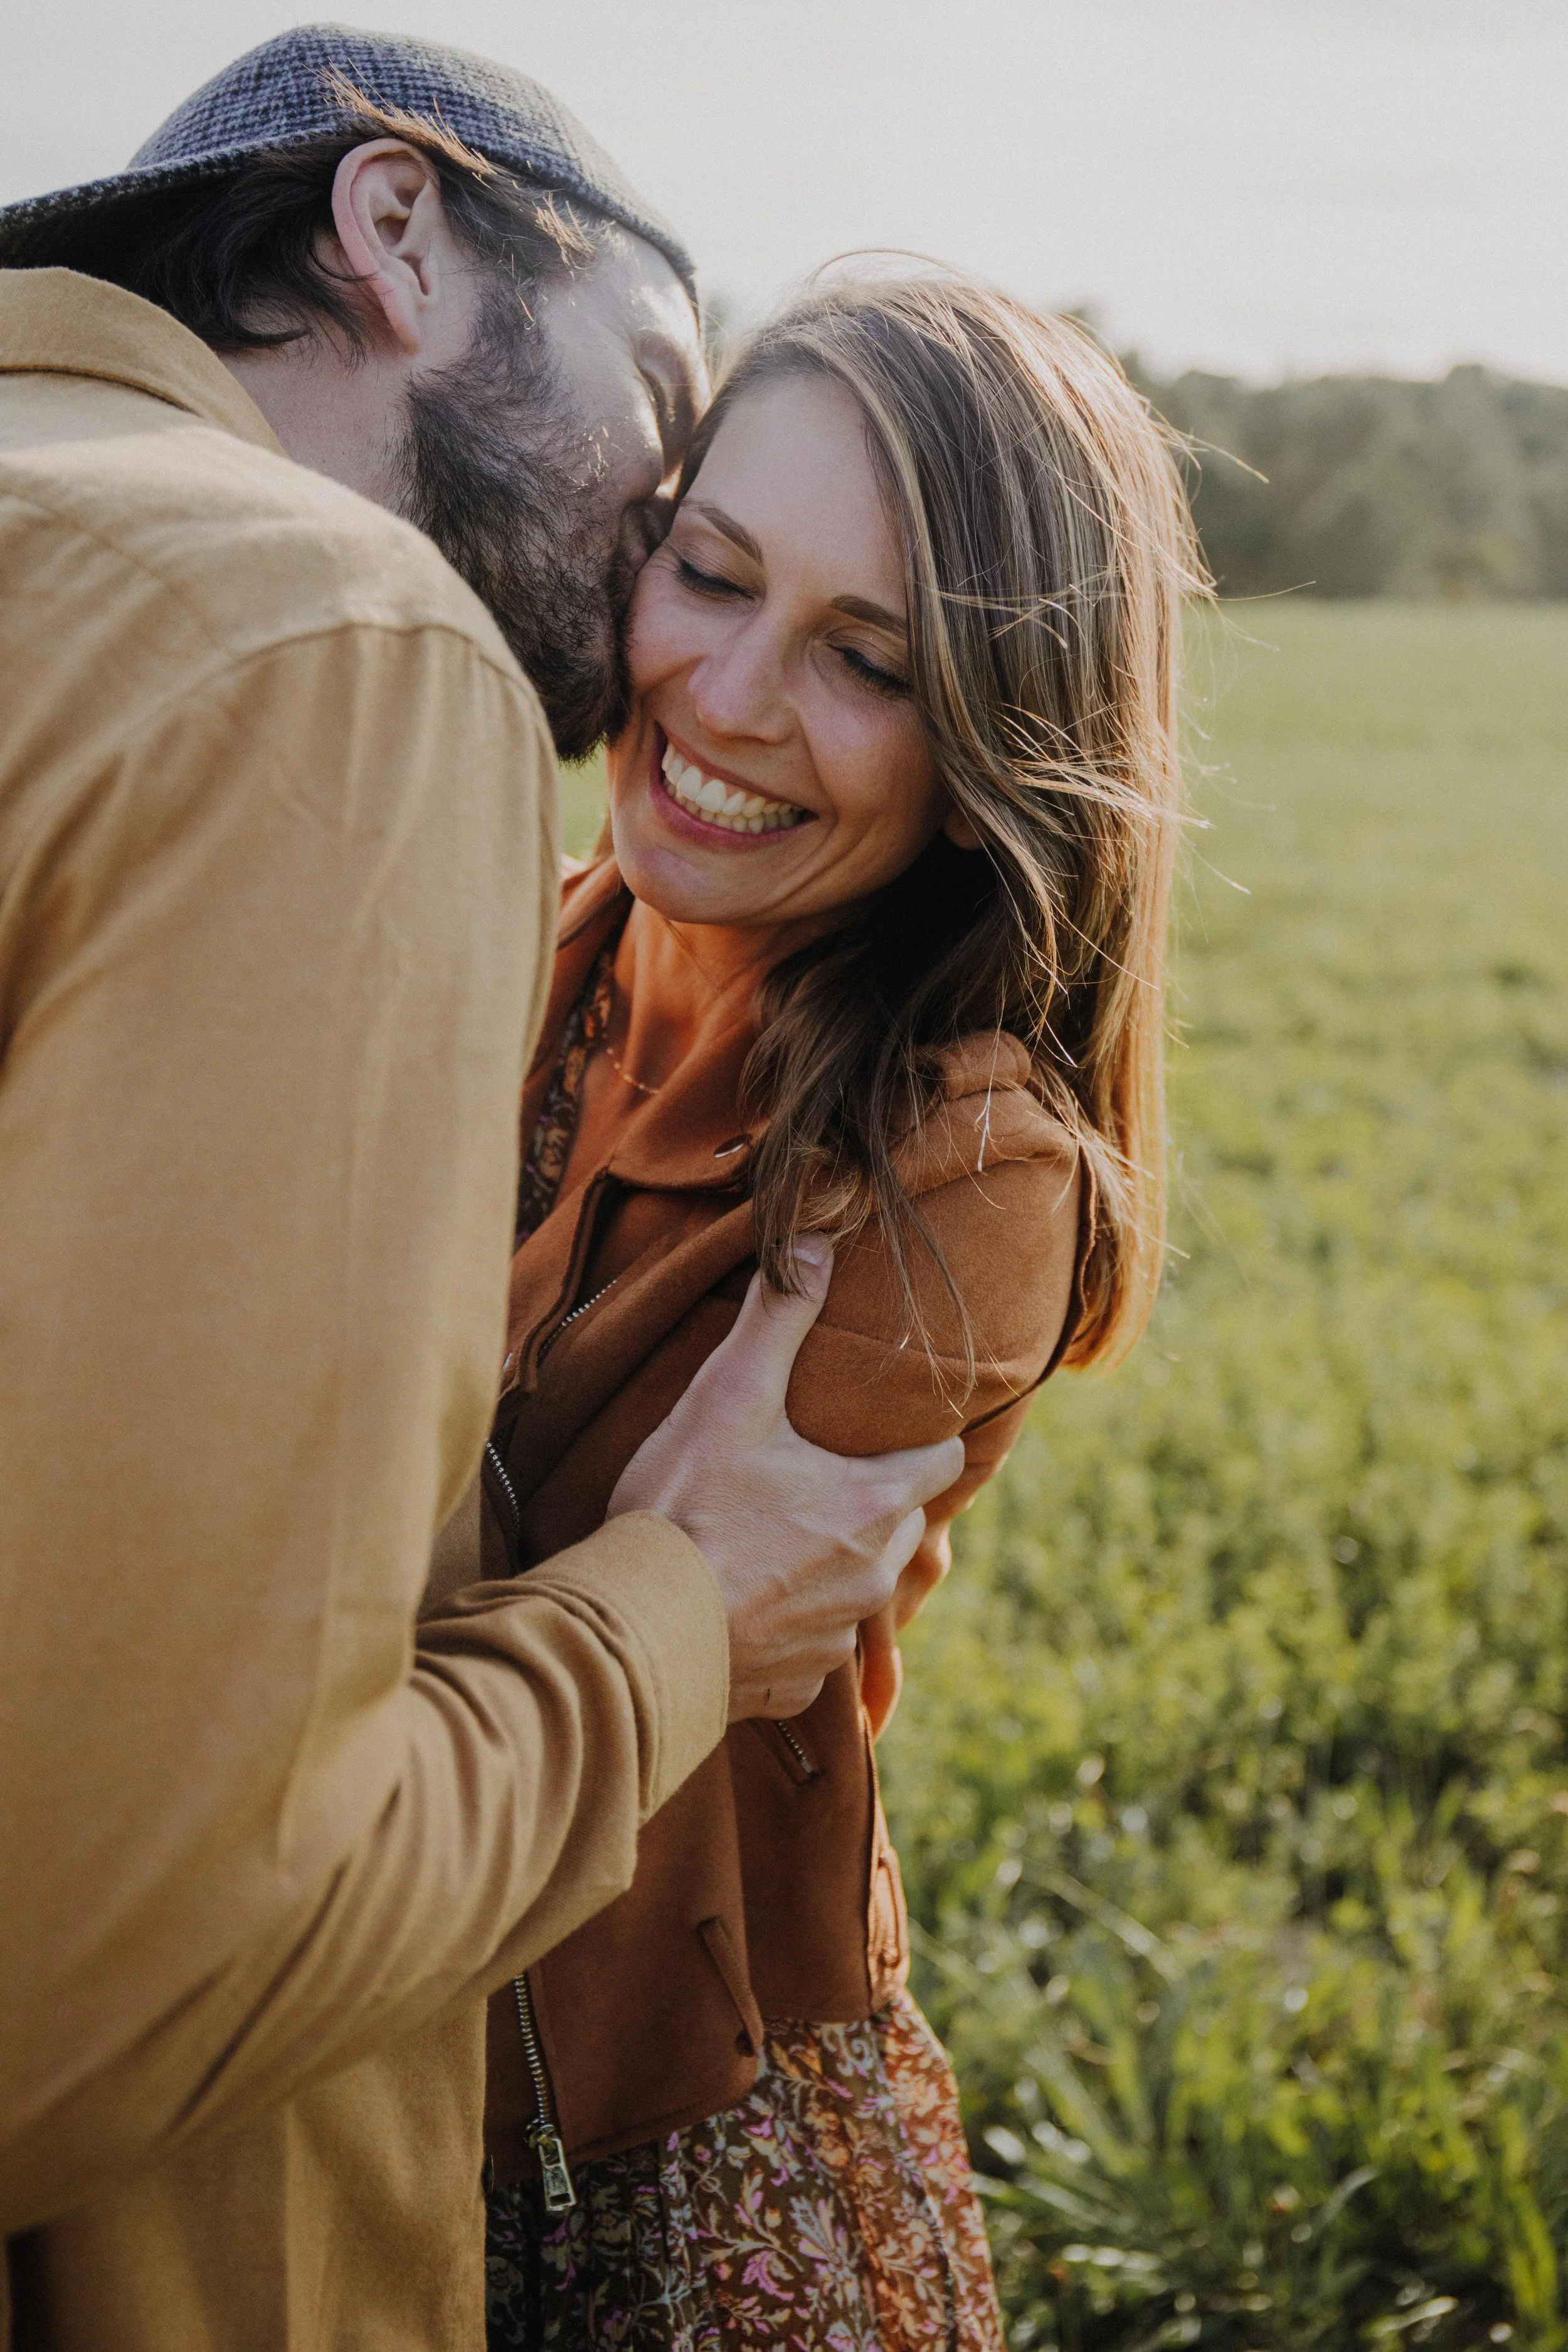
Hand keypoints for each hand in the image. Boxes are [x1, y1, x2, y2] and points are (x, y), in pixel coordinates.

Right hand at [608, 1239, 965, 1721]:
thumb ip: (777, 1318)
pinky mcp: (797, 1683)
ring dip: (829, 1564)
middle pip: (901, 1525)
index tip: (898, 1431)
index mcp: (871, 1504)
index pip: (939, 1463)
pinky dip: (789, 1622)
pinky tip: (742, 1599)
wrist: (633, 1627)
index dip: (922, 1442)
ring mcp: (836, 1637)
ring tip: (771, 1539)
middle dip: (870, 1502)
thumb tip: (814, 1240)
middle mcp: (870, 1576)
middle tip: (816, 1478)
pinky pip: (814, 1646)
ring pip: (857, 1588)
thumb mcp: (728, 1396)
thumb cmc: (682, 1508)